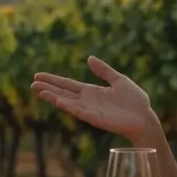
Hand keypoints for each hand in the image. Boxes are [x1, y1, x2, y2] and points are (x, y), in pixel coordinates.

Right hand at [32, 57, 157, 143]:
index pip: (68, 84)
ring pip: (67, 102)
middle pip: (63, 92)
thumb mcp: (118, 79)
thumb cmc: (134, 101)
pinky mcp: (96, 118)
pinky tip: (58, 101)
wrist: (145, 117)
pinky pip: (79, 111)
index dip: (53, 80)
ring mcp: (90, 110)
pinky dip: (68, 106)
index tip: (38, 75)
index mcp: (91, 91)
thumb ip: (103, 70)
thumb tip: (89, 58)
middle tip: (32, 83)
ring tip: (39, 91)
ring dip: (53, 97)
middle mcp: (87, 101)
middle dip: (48, 88)